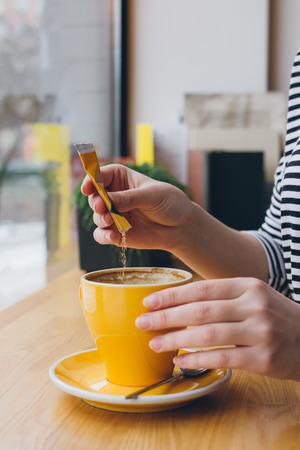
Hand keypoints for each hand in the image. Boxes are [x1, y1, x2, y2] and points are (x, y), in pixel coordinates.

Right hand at [81, 164, 192, 250]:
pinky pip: (101, 235)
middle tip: (102, 207)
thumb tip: (109, 200)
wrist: (181, 226)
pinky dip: (103, 236)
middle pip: (94, 196)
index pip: (99, 175)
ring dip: (100, 219)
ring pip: (97, 216)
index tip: (88, 188)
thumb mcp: (152, 195)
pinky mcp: (116, 233)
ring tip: (110, 221)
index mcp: (120, 178)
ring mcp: (114, 215)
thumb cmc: (169, 202)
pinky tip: (112, 236)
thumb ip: (130, 198)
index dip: (91, 180)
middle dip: (95, 202)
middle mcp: (113, 195)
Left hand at [135, 277, 299, 380]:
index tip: (149, 301)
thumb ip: (222, 297)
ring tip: (156, 343)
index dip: (173, 295)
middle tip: (143, 322)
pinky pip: (222, 358)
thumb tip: (179, 302)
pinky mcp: (264, 358)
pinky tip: (180, 361)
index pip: (203, 288)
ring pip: (208, 334)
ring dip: (176, 340)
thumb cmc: (274, 316)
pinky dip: (197, 359)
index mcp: (248, 286)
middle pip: (201, 310)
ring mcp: (260, 332)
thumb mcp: (253, 296)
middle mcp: (254, 305)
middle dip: (167, 316)